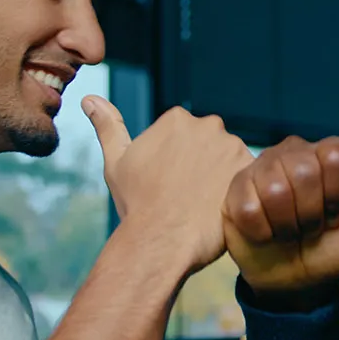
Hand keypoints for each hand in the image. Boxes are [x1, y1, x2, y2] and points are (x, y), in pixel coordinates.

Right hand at [85, 96, 252, 274]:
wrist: (161, 241)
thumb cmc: (136, 204)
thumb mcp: (116, 162)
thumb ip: (107, 126)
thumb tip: (89, 98)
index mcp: (176, 119)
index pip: (185, 135)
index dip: (178, 162)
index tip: (170, 183)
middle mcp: (208, 124)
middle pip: (211, 144)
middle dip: (203, 165)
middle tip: (189, 196)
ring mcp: (232, 146)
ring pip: (230, 160)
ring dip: (222, 176)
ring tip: (205, 204)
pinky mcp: (249, 170)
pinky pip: (248, 177)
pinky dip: (237, 190)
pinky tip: (220, 208)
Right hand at [223, 136, 338, 304]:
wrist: (296, 280)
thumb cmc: (337, 247)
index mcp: (332, 154)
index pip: (337, 158)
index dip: (337, 196)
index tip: (337, 214)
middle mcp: (297, 151)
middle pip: (305, 173)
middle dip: (311, 215)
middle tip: (310, 227)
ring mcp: (263, 166)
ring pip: (275, 189)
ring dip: (287, 225)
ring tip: (289, 230)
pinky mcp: (235, 188)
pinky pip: (249, 207)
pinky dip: (263, 231)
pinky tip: (267, 232)